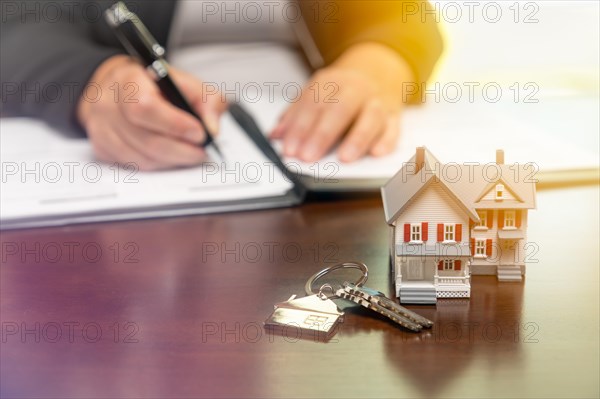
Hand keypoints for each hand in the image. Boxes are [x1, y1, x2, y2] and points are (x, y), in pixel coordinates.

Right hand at [77, 55, 226, 169]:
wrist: (120, 88)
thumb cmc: (155, 87)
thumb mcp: (186, 83)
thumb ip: (207, 100)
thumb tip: (212, 128)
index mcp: (129, 81)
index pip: (146, 107)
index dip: (176, 125)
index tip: (199, 132)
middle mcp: (109, 105)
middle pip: (146, 140)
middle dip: (181, 150)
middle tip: (201, 151)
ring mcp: (102, 129)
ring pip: (142, 158)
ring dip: (173, 160)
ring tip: (190, 153)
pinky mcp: (102, 148)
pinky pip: (135, 166)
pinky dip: (159, 164)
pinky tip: (170, 155)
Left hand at [271, 43, 414, 162]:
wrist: (378, 72)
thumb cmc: (341, 91)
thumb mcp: (315, 94)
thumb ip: (295, 114)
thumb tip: (275, 135)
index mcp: (332, 82)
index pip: (313, 104)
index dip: (299, 127)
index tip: (290, 148)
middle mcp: (356, 90)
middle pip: (340, 109)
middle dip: (322, 135)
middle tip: (308, 156)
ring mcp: (377, 102)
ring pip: (370, 118)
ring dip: (357, 139)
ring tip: (344, 158)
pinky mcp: (394, 117)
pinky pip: (393, 128)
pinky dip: (386, 141)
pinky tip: (376, 153)